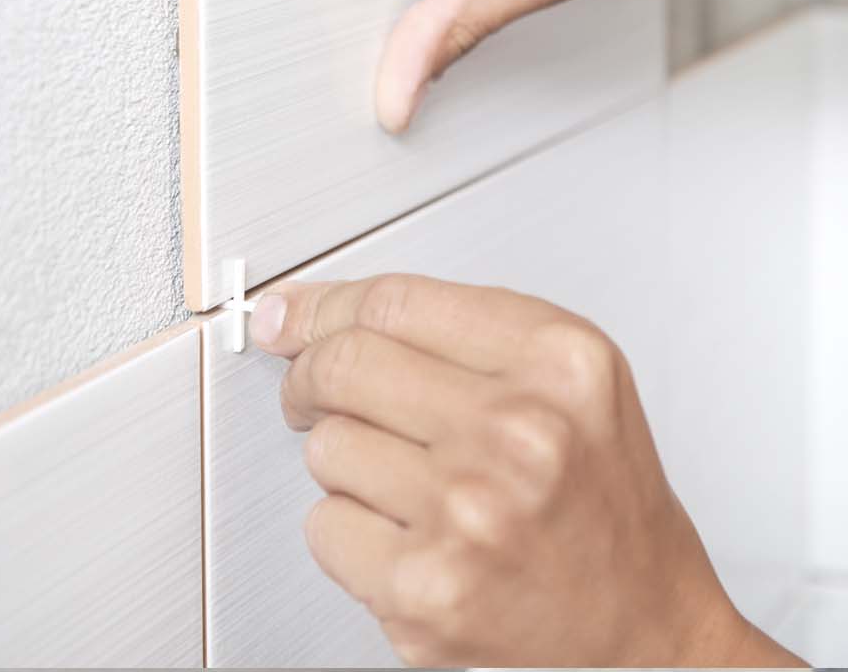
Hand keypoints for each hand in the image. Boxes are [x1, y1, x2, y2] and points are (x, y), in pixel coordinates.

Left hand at [250, 274, 802, 667]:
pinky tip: (407, 535)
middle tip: (311, 388)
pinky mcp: (427, 590)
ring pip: (327, 445)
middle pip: (346, 362)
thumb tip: (322, 313)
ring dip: (346, 460)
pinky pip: (325, 526)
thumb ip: (461, 328)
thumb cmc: (601, 501)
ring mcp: (470, 513)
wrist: (645, 630)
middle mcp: (519, 431)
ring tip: (409, 481)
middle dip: (310, 374)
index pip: (393, 302)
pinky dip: (348, 530)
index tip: (289, 313)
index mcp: (557, 362)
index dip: (323, 304)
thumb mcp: (569, 376)